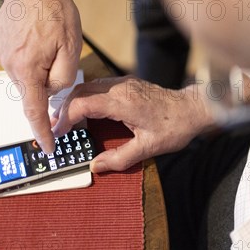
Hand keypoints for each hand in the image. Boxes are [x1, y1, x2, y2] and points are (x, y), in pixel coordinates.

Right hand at [0, 0, 81, 153]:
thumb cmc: (56, 12)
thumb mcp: (72, 49)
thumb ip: (63, 79)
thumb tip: (54, 93)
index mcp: (28, 69)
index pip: (34, 110)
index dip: (42, 130)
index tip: (47, 146)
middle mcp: (9, 64)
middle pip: (32, 89)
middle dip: (48, 82)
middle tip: (60, 58)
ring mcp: (1, 53)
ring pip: (26, 75)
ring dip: (39, 67)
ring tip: (49, 43)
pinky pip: (18, 61)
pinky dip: (30, 57)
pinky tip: (38, 39)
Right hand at [51, 76, 214, 172]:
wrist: (193, 109)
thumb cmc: (174, 127)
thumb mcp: (148, 148)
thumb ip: (120, 158)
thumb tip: (96, 166)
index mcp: (122, 102)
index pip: (82, 104)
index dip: (65, 118)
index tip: (57, 132)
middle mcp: (120, 88)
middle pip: (80, 92)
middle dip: (64, 109)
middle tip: (56, 129)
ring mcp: (123, 83)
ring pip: (88, 86)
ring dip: (74, 102)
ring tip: (67, 122)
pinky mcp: (127, 83)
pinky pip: (98, 86)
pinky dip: (86, 97)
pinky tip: (85, 113)